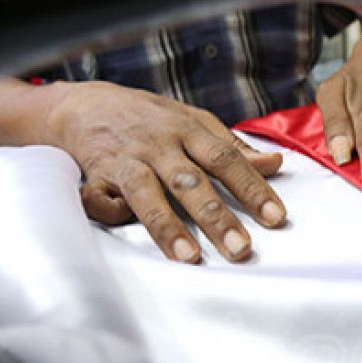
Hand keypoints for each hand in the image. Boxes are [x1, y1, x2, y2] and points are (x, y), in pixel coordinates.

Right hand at [43, 81, 285, 262]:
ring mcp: (125, 160)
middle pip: (190, 181)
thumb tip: (275, 164)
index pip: (226, 159)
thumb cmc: (150, 119)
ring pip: (148, 194)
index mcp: (187, 130)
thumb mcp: (193, 121)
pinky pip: (101, 199)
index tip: (276, 218)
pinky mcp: (94, 177)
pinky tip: (123, 221)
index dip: (252, 188)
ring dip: (168, 226)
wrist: (85, 105)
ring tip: (190, 257)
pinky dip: (110, 211)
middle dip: (217, 217)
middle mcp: (158, 145)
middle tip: (240, 249)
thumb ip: (233, 147)